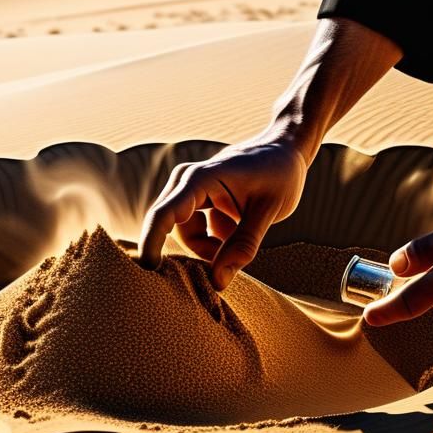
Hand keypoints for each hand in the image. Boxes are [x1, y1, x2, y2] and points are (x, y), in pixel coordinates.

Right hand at [139, 138, 307, 288]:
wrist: (285, 150)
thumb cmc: (280, 175)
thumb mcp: (269, 211)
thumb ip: (243, 246)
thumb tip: (217, 283)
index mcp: (200, 179)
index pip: (164, 215)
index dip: (151, 244)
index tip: (148, 270)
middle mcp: (186, 181)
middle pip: (173, 230)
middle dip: (196, 252)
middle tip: (226, 267)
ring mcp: (189, 190)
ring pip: (187, 235)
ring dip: (211, 247)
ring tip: (242, 237)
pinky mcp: (196, 199)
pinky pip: (195, 231)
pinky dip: (215, 240)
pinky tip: (237, 228)